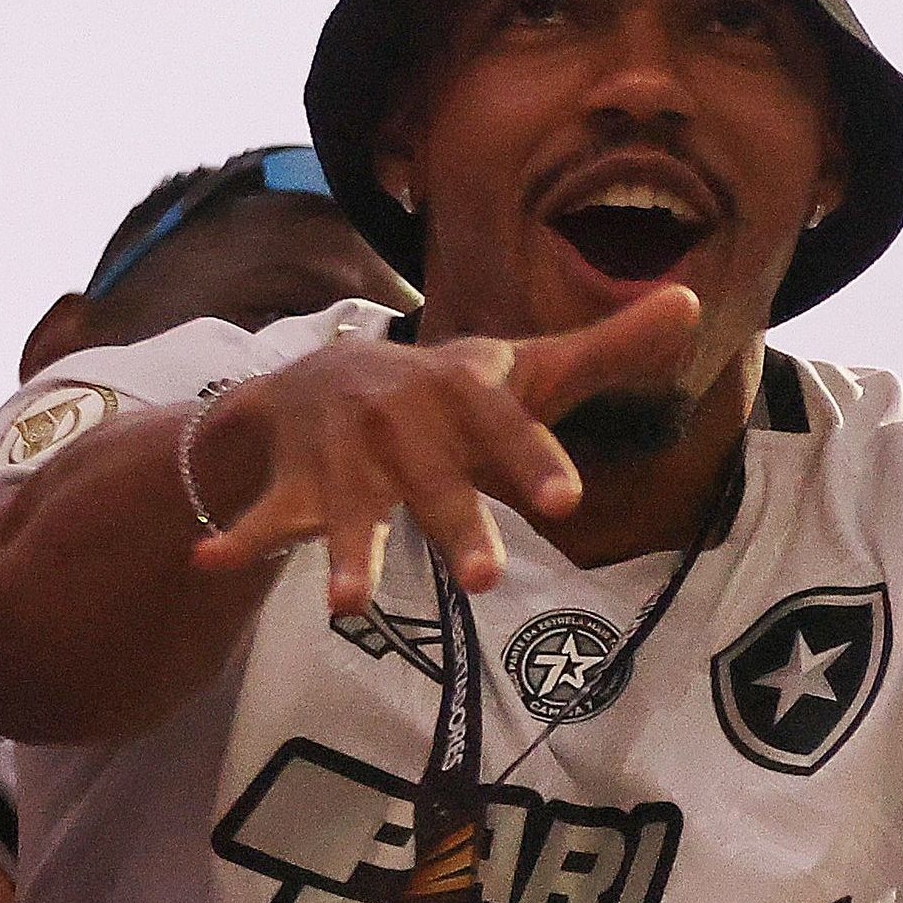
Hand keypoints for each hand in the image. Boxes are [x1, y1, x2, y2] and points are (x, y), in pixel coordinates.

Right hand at [191, 287, 701, 616]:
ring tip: (348, 602)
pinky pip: (264, 517)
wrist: (327, 376)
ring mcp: (345, 459)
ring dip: (348, 553)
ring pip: (349, 512)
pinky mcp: (296, 485)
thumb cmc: (454, 388)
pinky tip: (210, 559)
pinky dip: (237, 537)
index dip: (535, 461)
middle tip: (485, 576)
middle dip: (455, 524)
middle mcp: (403, 424)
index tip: (568, 502)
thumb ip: (608, 349)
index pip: (508, 428)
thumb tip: (692, 301)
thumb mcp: (526, 368)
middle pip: (433, 482)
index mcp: (464, 395)